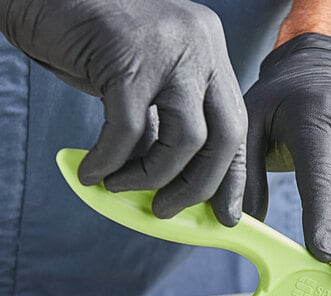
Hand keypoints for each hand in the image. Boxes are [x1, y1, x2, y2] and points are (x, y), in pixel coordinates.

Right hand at [0, 0, 246, 223]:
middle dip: (199, 187)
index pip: (237, 125)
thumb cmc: (89, 41)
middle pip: (226, 136)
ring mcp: (169, 49)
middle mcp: (201, 47)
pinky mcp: (127, 57)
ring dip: (152, 178)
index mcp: (210, 54)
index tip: (227, 215)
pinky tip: (93, 174)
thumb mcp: (142, 87)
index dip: (234, 177)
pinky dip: (110, 162)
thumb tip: (172, 188)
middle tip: (167, 211)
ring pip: (186, 140)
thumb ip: (161, 128)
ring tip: (121, 189)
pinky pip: (128, 131)